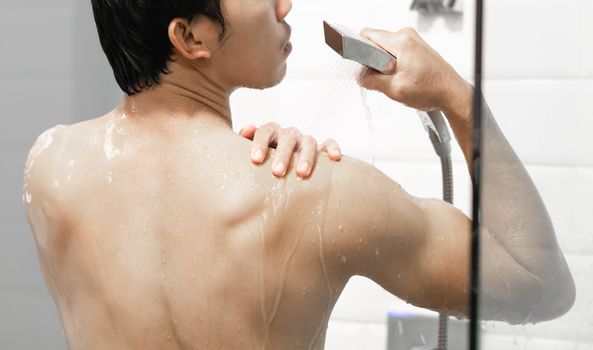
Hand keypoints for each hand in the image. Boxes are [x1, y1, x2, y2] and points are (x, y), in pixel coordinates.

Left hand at [239, 123, 341, 177]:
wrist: (281, 168)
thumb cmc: (263, 162)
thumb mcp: (252, 153)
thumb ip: (244, 142)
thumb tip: (247, 129)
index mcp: (271, 132)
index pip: (264, 132)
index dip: (259, 144)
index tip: (255, 160)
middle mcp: (289, 134)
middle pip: (287, 138)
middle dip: (283, 155)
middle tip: (278, 172)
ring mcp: (305, 140)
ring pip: (309, 142)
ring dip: (306, 157)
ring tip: (302, 173)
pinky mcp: (321, 148)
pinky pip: (329, 143)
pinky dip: (333, 148)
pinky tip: (335, 158)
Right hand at [357, 27, 472, 124]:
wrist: (451, 94)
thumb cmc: (432, 89)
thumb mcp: (394, 89)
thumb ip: (371, 80)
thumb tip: (359, 75)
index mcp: (401, 42)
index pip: (367, 35)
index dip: (361, 52)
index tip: (365, 67)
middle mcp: (407, 36)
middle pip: (375, 43)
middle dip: (373, 62)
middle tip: (386, 78)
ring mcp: (412, 41)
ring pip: (383, 50)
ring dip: (383, 66)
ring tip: (397, 79)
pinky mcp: (414, 48)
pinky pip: (393, 53)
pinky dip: (392, 66)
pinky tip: (402, 77)